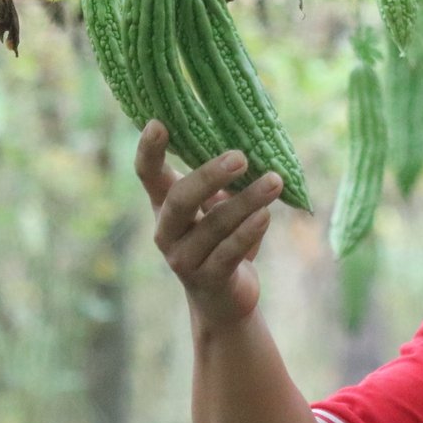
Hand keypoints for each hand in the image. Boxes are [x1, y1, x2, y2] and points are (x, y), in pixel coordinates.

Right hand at [135, 120, 283, 321]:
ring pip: (214, 225)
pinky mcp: (207, 280)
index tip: (158, 123)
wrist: (225, 299)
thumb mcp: (219, 207)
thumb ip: (226, 183)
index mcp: (165, 206)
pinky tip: (266, 214)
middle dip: (209, 175)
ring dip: (246, 200)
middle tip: (240, 156)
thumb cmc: (223, 240)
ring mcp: (184, 258)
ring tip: (273, 181)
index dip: (149, 150)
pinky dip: (248, 231)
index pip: (148, 175)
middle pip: (179, 198)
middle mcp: (167, 231)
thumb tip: (255, 145)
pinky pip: (229, 252)